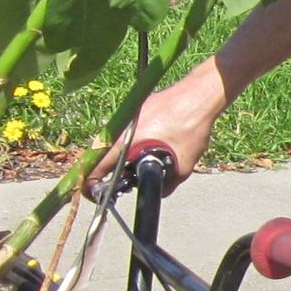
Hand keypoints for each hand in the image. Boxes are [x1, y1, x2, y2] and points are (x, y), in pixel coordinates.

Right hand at [98, 64, 224, 188]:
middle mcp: (120, 128)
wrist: (199, 95)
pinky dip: (129, 144)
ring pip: (112, 143)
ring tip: (133, 169)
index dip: (92, 185)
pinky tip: (148, 148)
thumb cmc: (190, 128)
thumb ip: (167, 184)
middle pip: (100, 156)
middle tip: (119, 185)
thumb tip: (159, 193)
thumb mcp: (182, 167)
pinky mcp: (137, 110)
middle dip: (106, 173)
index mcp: (124, 143)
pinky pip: (125, 132)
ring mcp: (127, 117)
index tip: (97, 196)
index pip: (94, 168)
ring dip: (118, 158)